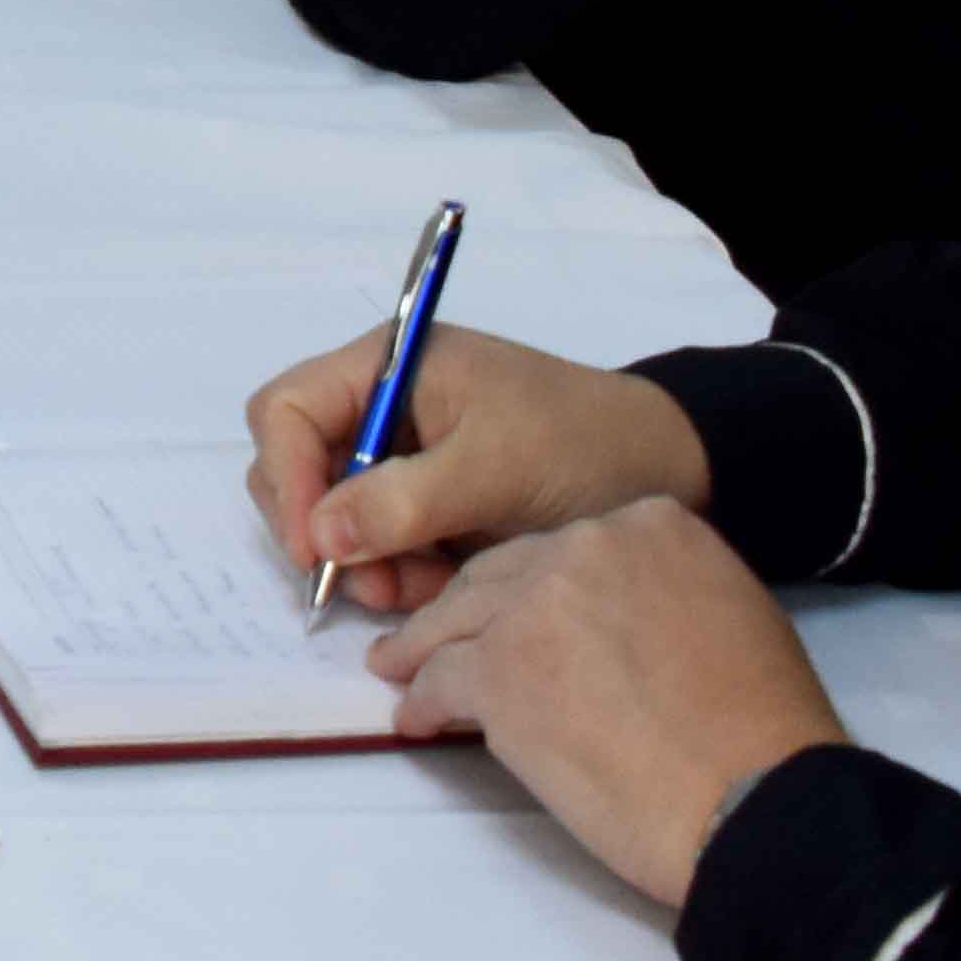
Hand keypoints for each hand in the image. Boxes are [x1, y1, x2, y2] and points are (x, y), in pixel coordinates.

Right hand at [241, 318, 713, 619]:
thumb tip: (319, 537)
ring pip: (332, 517)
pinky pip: (376, 546)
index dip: (287, 477)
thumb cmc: (584, 447)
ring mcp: (402, 459)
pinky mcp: (425, 506)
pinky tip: (440, 591)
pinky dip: (395, 575)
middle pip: (297, 466)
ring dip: (363, 563)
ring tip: (418, 593)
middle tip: (369, 583)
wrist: (673, 476)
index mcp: (389, 367)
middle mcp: (381, 408)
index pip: (287, 410)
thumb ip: (404, 501)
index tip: (313, 548)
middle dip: (324, 530)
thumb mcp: (495, 470)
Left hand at [368, 500, 844, 909]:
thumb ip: (665, 592)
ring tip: (401, 670)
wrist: (757, 798)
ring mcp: (533, 607)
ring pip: (456, 620)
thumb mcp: (735, 615)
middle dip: (468, 609)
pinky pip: (441, 680)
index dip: (537, 586)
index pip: (566, 548)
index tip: (523, 613)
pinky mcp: (498, 672)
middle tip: (437, 636)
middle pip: (500, 575)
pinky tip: (418, 719)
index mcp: (652, 526)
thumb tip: (621, 617)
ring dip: (423, 648)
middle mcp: (585, 548)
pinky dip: (424, 702)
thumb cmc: (764, 730)